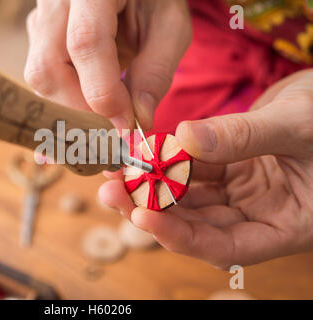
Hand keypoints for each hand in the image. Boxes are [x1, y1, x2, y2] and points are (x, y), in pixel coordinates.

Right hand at [24, 0, 190, 129]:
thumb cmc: (151, 0)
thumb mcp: (169, 26)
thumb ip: (156, 70)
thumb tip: (139, 120)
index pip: (85, 42)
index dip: (103, 92)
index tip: (125, 126)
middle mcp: (56, 0)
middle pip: (48, 68)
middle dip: (80, 111)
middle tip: (111, 135)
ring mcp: (40, 19)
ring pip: (40, 79)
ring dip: (71, 111)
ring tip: (103, 127)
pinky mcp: (38, 38)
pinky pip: (43, 81)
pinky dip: (65, 105)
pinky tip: (87, 118)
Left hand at [99, 70, 312, 267]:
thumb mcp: (299, 126)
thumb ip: (245, 135)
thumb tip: (185, 138)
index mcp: (285, 225)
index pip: (226, 247)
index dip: (182, 237)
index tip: (144, 217)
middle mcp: (258, 214)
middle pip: (197, 224)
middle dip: (153, 209)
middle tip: (114, 192)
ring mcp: (242, 191)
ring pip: (189, 197)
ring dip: (153, 186)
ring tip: (118, 172)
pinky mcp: (230, 167)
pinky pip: (192, 169)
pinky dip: (168, 162)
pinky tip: (144, 152)